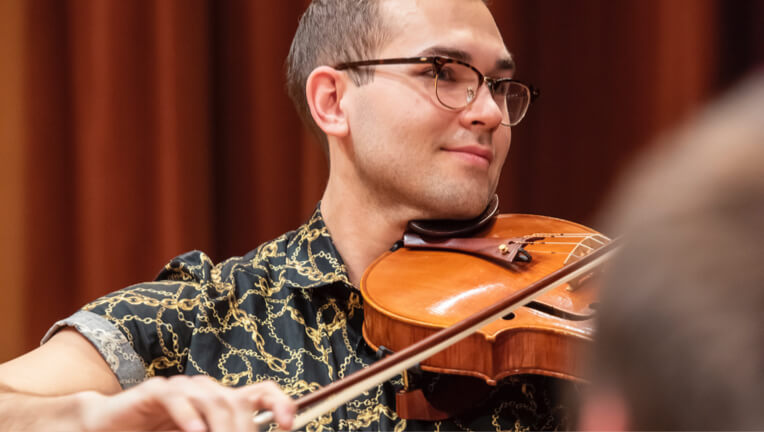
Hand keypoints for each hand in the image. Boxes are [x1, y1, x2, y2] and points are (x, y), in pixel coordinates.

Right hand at [78, 376, 295, 431]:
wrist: (108, 429)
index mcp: (222, 403)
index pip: (261, 394)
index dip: (280, 404)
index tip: (288, 426)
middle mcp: (206, 391)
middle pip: (238, 402)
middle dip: (244, 430)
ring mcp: (182, 388)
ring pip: (212, 399)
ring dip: (221, 428)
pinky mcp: (155, 392)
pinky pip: (176, 397)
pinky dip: (188, 416)